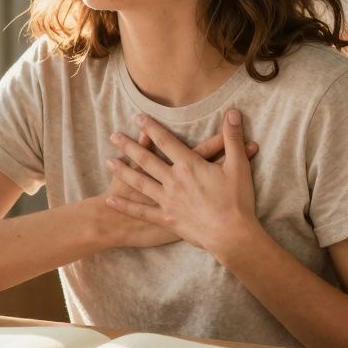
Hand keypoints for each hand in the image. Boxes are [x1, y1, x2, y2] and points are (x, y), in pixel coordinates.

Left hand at [104, 110, 262, 259]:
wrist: (232, 235)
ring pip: (139, 182)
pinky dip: (125, 206)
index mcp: (189, 166)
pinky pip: (141, 211)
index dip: (151, 128)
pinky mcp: (166, 219)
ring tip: (108, 161)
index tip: (138, 118)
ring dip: (123, 171)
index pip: (166, 141)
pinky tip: (111, 200)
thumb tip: (233, 112)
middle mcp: (173, 180)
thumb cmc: (237, 201)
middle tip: (114, 136)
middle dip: (129, 146)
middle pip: (146, 159)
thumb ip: (233, 138)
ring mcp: (167, 200)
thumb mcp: (239, 166)